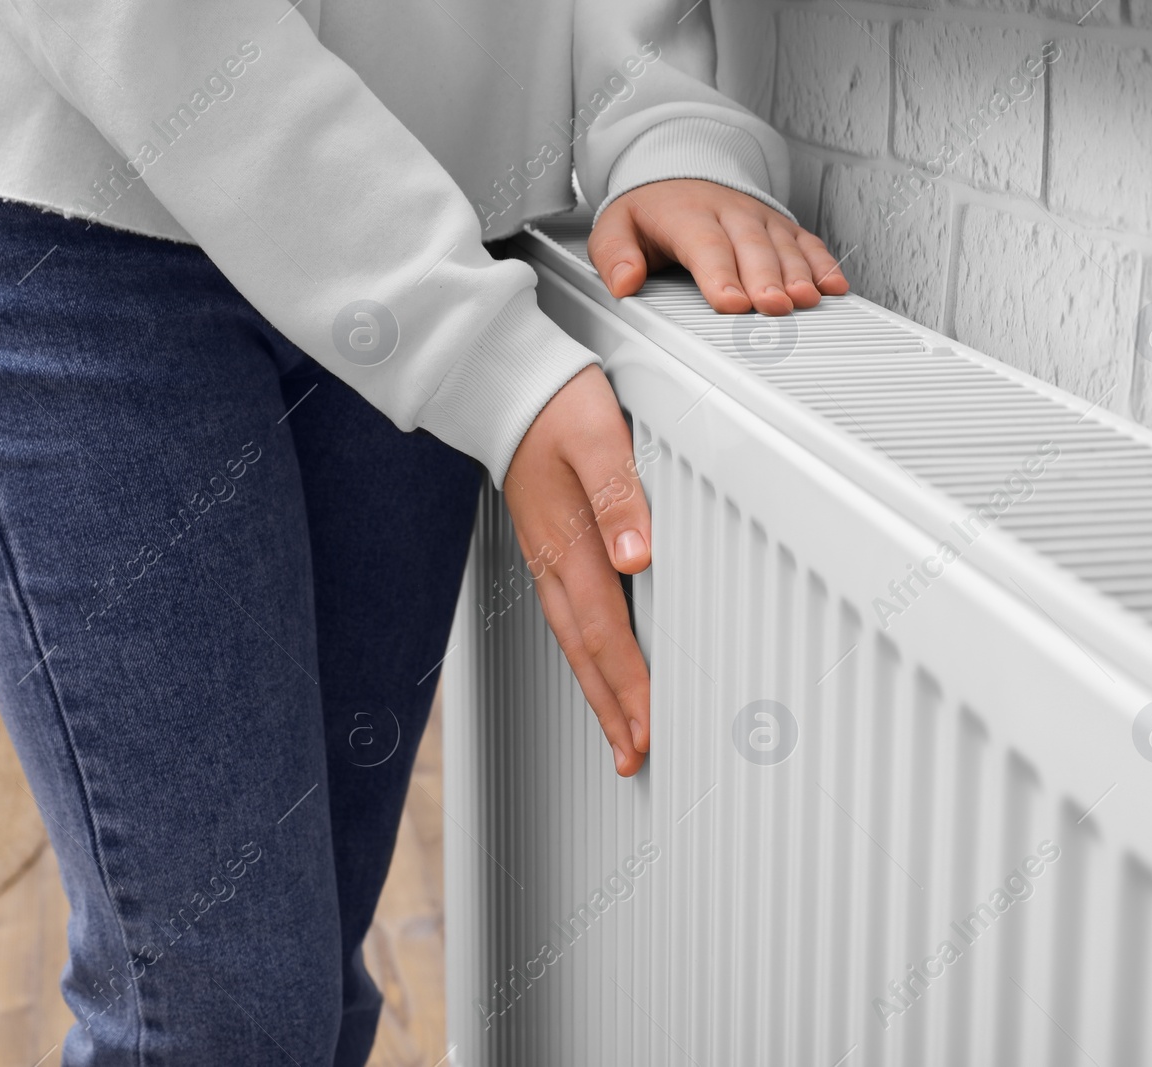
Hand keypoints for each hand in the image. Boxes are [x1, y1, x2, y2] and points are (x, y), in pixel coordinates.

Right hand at [505, 365, 651, 776]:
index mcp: (568, 544)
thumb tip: (639, 556)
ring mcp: (547, 559)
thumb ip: (619, 496)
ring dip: (599, 690)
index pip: (606, 632)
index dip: (630, 685)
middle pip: (586, 654)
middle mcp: (554, 562)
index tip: (649, 728)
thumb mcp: (596, 438)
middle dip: (612, 708)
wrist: (503, 385)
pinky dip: (587, 655)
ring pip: (576, 642)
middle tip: (635, 755)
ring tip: (620, 732)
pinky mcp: (548, 549)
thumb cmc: (553, 404)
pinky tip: (599, 666)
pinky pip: (570, 617)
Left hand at [588, 178, 847, 315]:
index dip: (720, 275)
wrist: (677, 170)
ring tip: (807, 300)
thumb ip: (615, 255)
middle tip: (776, 307)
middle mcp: (729, 212)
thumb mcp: (615, 226)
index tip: (732, 304)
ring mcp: (759, 217)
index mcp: (686, 214)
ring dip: (799, 273)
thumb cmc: (649, 210)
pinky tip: (834, 286)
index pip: (705, 245)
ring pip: (783, 244)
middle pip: (751, 246)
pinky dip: (824, 263)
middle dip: (766, 278)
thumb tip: (624, 283)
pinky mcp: (781, 225)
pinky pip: (807, 242)